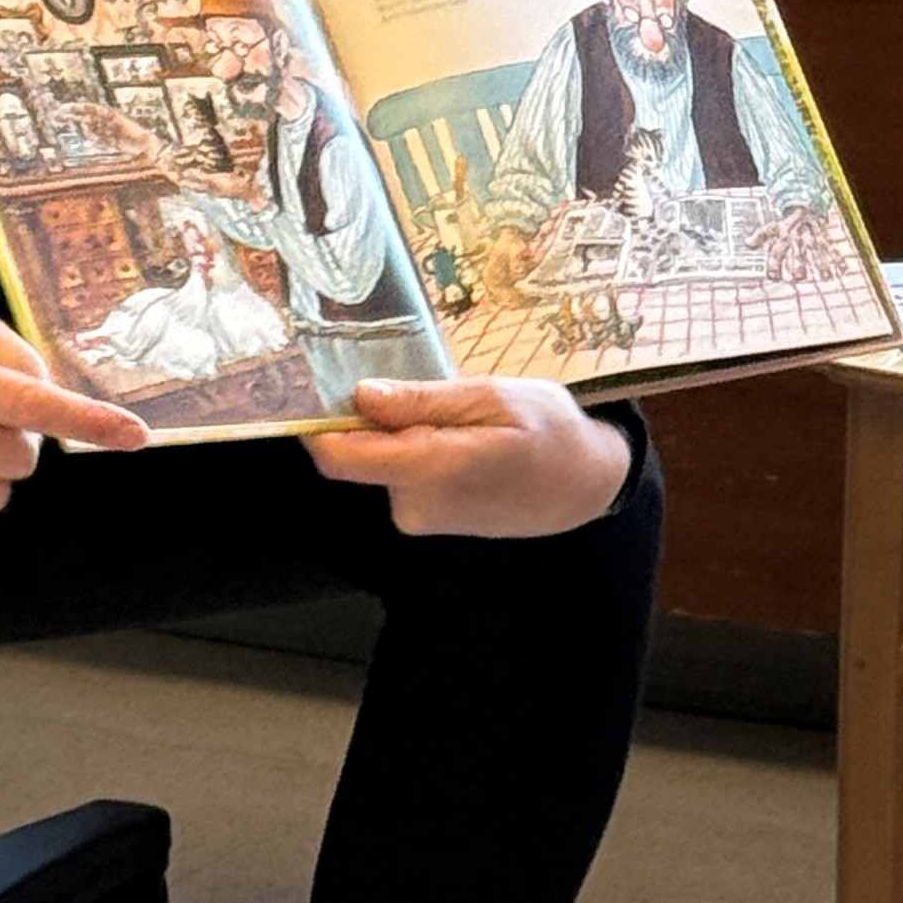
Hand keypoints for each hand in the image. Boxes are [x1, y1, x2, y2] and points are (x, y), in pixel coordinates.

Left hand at [306, 374, 631, 538]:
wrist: (586, 487)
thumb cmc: (549, 432)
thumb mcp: (493, 397)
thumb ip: (423, 401)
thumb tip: (361, 397)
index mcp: (430, 468)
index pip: (339, 456)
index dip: (317, 422)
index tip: (315, 383)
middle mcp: (415, 503)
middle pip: (356, 453)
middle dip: (373, 416)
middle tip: (421, 384)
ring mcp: (420, 517)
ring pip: (380, 461)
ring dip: (400, 432)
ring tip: (456, 413)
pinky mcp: (427, 519)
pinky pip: (400, 474)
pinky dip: (415, 450)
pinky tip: (458, 437)